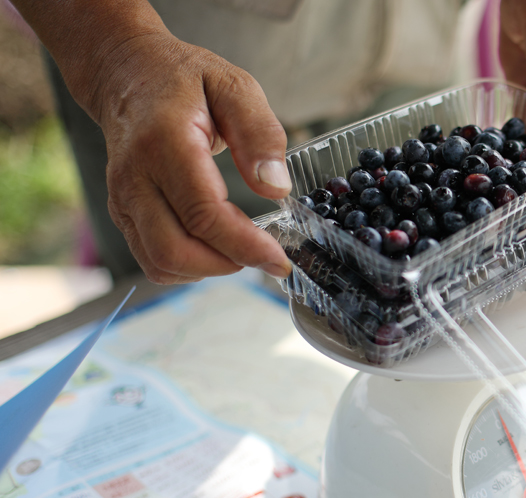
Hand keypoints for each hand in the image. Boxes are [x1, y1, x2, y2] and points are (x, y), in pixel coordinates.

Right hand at [92, 32, 292, 283]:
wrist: (127, 74)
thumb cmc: (185, 80)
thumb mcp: (235, 87)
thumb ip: (260, 135)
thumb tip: (275, 188)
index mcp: (165, 143)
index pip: (204, 214)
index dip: (245, 246)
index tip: (279, 259)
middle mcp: (136, 177)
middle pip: (176, 250)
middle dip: (228, 264)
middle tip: (264, 256)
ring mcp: (123, 199)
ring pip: (161, 263)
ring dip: (208, 269)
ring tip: (241, 250)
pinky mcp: (122, 213)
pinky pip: (152, 259)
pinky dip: (188, 267)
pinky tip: (215, 248)